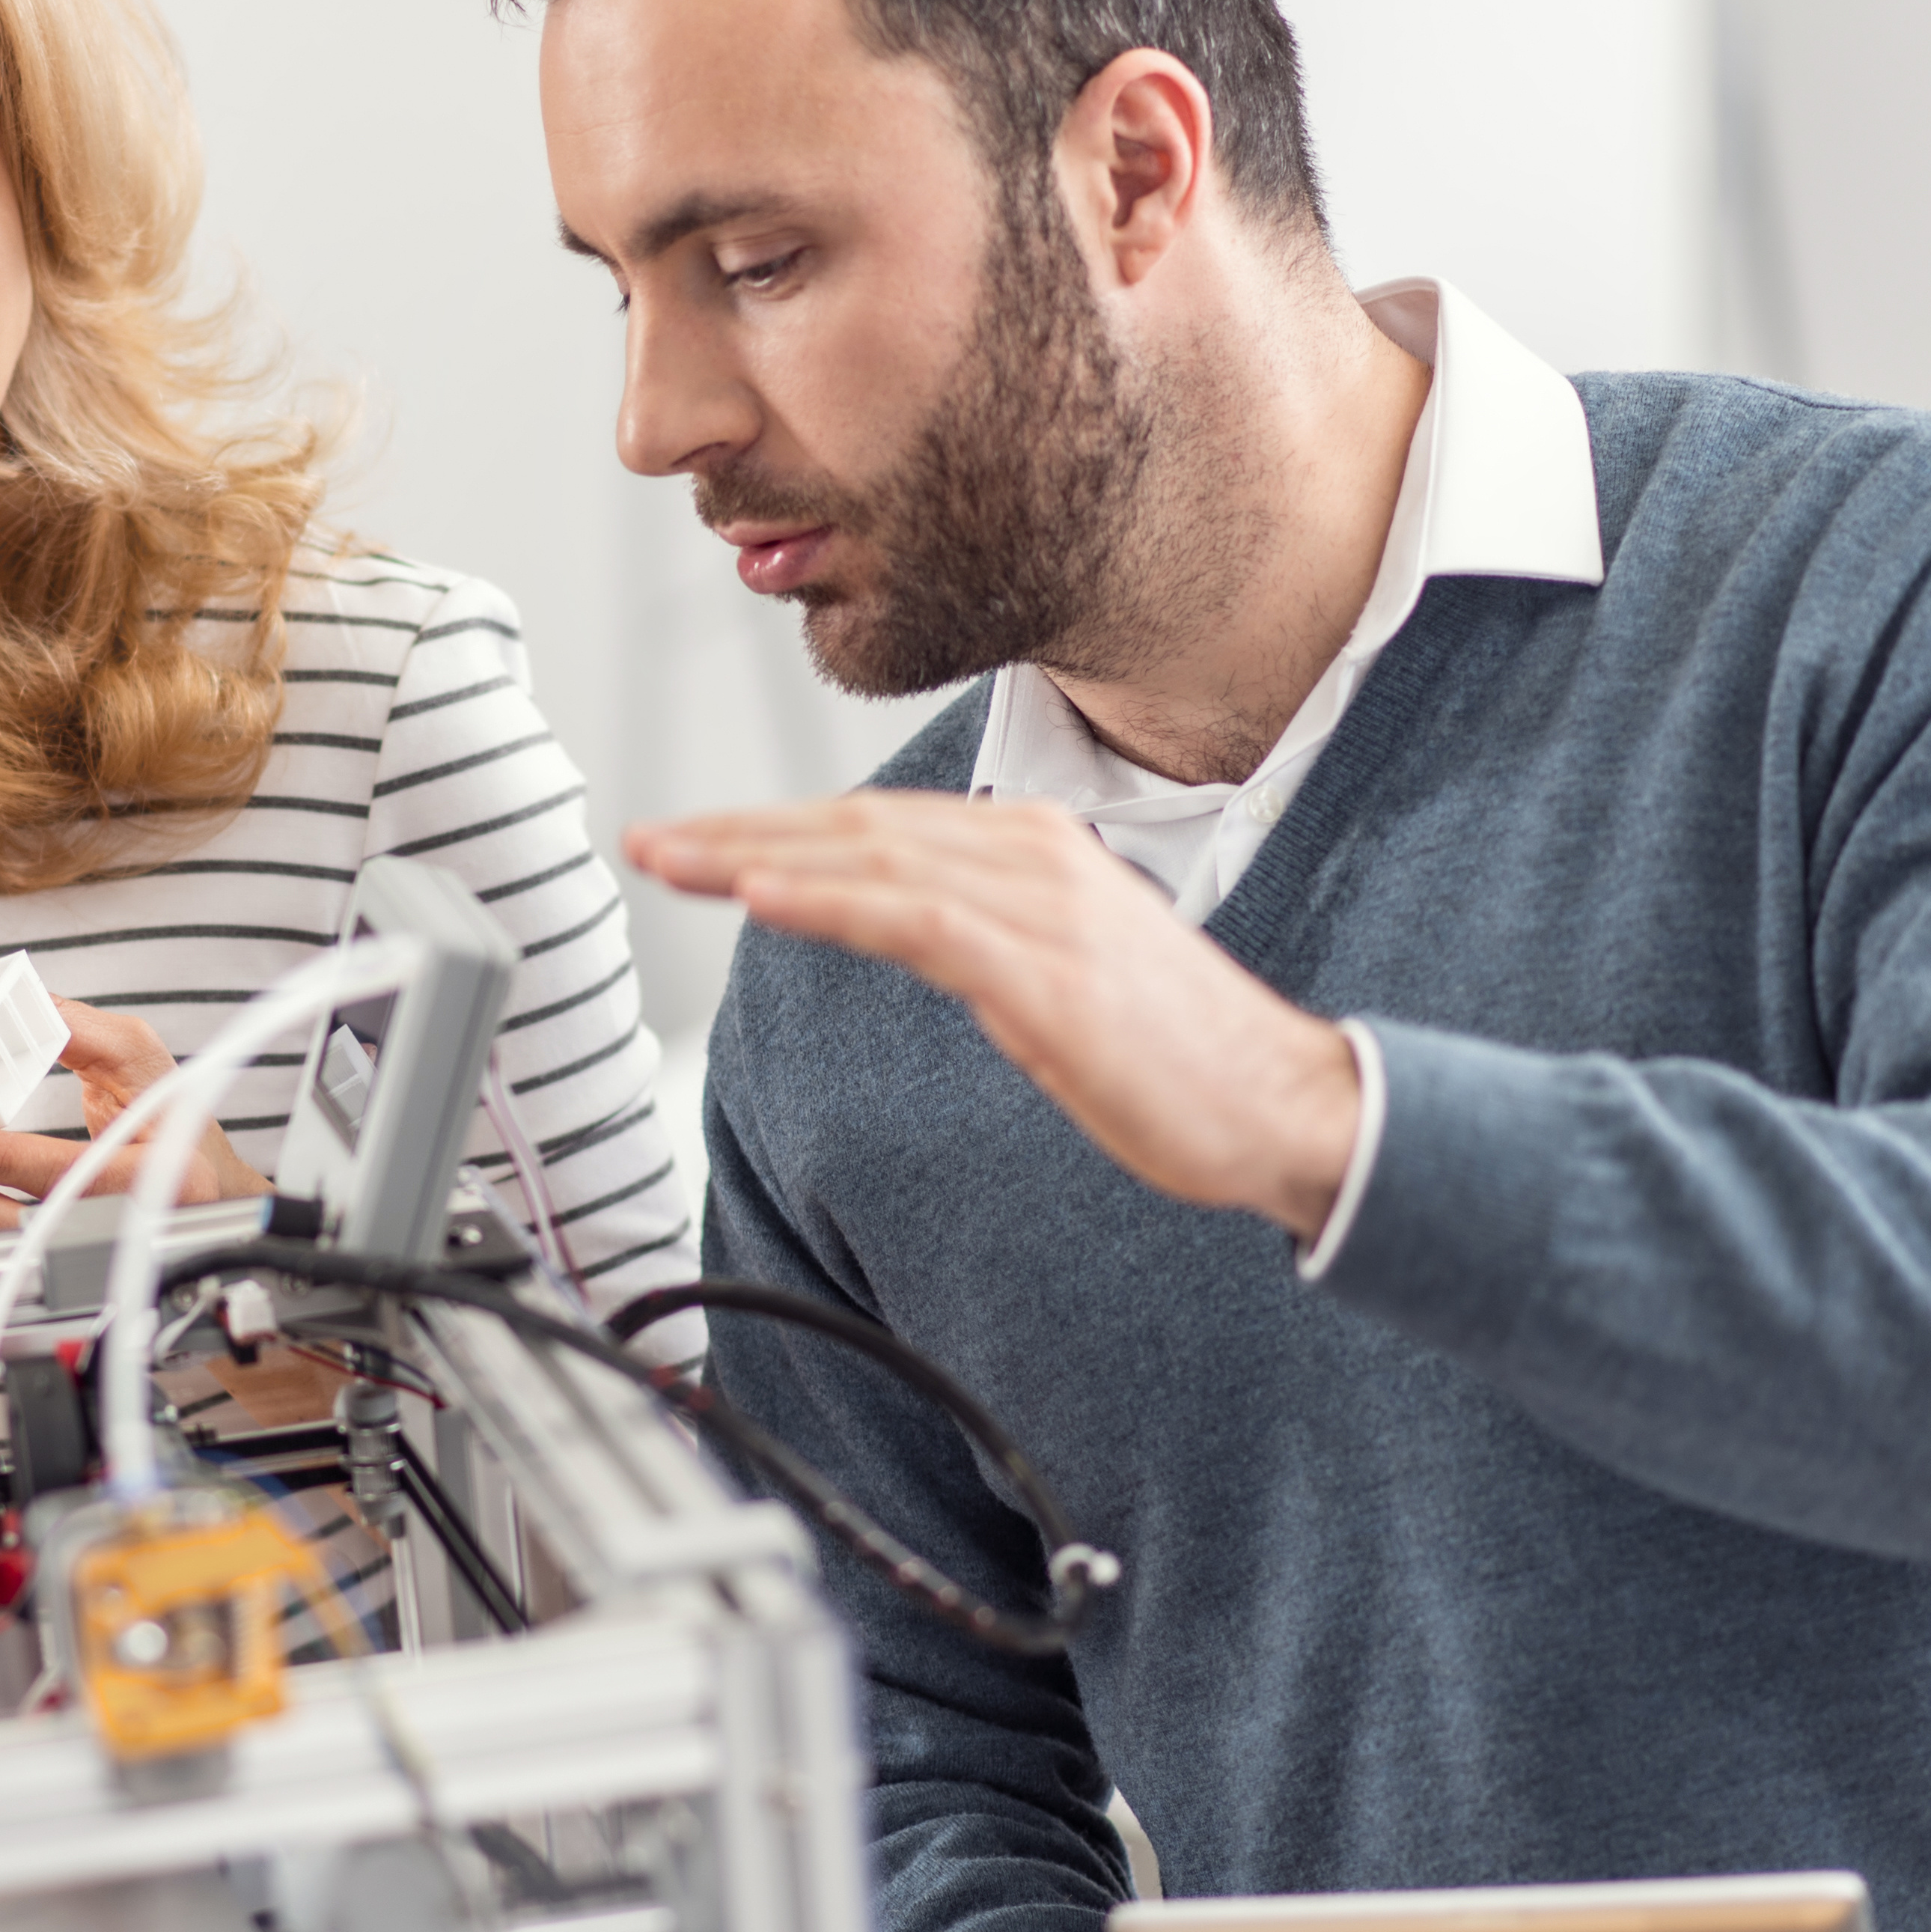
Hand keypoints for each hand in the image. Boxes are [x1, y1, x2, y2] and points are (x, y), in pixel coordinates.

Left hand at [0, 972, 272, 1241]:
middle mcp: (122, 1225)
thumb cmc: (172, 1116)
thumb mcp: (133, 1054)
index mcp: (154, 1172)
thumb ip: (62, 1019)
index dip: (2, 1160)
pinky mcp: (53, 1261)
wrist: (201, 1188)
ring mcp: (84, 1253)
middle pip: (24, 1226)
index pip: (69, 1172)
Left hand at [626, 793, 1362, 1240]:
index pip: (871, 826)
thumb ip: (979, 944)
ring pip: (869, 861)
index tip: (689, 842)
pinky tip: (763, 898)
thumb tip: (910, 937)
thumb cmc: (1176, 1057)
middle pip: (853, 828)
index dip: (769, 827)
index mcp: (1031, 849)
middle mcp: (1033, 855)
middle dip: (738, 832)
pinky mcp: (1049, 971)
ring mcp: (1042, 907)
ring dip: (757, 858)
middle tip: (646, 842)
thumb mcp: (1052, 981)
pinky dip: (831, 904)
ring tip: (672, 861)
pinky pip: (918, 922)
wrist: (1284, 1105)